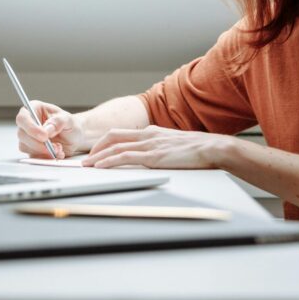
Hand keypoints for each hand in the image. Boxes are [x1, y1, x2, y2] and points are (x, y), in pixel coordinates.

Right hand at [16, 101, 85, 158]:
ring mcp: (28, 137)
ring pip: (25, 147)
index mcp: (34, 109)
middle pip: (22, 134)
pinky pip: (32, 156)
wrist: (74, 138)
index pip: (23, 117)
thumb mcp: (67, 120)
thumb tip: (46, 130)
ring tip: (59, 149)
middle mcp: (28, 123)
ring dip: (43, 151)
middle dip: (38, 144)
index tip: (44, 136)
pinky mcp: (31, 149)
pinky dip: (45, 157)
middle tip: (54, 147)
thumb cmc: (69, 124)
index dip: (31, 128)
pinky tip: (57, 154)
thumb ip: (57, 122)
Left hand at [80, 125, 226, 168]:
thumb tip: (152, 158)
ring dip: (98, 157)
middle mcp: (148, 135)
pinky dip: (110, 161)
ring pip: (115, 147)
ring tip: (87, 166)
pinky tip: (101, 167)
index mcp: (152, 132)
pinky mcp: (153, 156)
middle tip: (85, 160)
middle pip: (113, 137)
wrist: (212, 148)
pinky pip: (125, 157)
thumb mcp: (174, 146)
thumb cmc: (198, 150)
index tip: (95, 152)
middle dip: (96, 148)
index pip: (121, 134)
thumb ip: (161, 148)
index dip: (104, 142)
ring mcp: (150, 144)